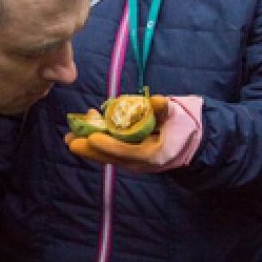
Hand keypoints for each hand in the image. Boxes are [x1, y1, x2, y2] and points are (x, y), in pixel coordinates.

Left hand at [65, 96, 202, 172]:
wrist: (192, 144)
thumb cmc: (184, 128)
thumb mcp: (177, 117)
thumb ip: (165, 109)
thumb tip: (157, 100)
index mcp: (154, 154)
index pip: (128, 152)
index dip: (110, 146)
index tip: (93, 138)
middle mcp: (141, 161)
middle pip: (112, 157)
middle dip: (91, 149)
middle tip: (70, 142)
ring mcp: (135, 160)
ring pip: (108, 155)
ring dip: (89, 146)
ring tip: (70, 137)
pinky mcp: (130, 156)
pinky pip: (111, 151)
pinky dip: (98, 142)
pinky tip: (86, 129)